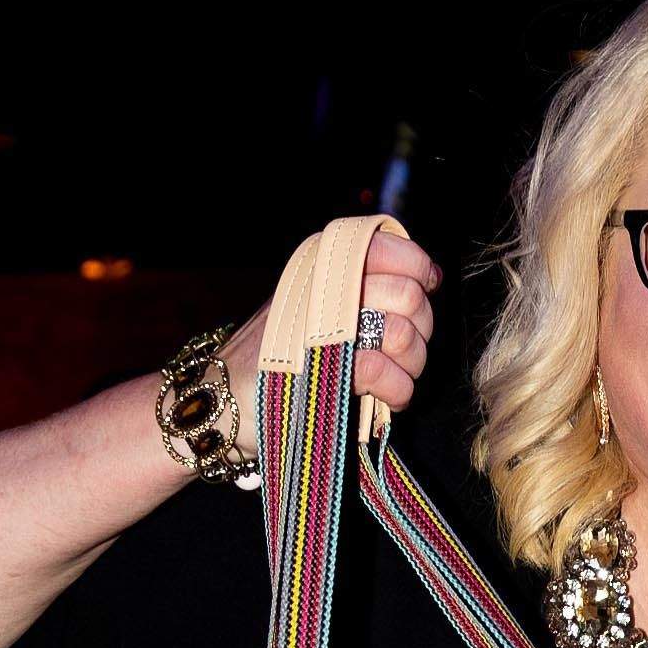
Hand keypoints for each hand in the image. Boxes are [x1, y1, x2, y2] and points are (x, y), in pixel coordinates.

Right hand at [220, 229, 441, 454]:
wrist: (218, 402)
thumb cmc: (271, 360)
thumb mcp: (311, 310)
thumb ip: (361, 289)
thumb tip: (428, 276)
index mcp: (321, 264)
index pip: (388, 246)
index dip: (418, 268)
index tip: (423, 290)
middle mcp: (323, 286)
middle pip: (407, 294)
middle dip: (420, 328)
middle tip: (404, 350)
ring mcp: (321, 326)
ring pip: (401, 332)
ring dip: (411, 363)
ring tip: (395, 378)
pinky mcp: (322, 369)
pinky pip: (382, 370)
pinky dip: (397, 389)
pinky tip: (389, 397)